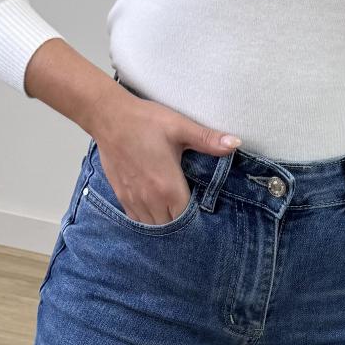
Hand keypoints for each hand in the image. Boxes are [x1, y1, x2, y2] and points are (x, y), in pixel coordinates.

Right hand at [91, 89, 239, 225]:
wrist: (109, 117)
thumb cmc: (145, 121)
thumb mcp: (180, 127)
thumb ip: (208, 140)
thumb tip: (236, 143)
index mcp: (168, 187)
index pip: (186, 219)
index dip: (196, 220)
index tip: (203, 215)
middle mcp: (150, 199)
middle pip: (171, 227)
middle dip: (182, 225)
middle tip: (192, 217)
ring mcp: (134, 200)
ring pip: (153, 227)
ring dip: (164, 224)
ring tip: (175, 216)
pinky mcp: (122, 196)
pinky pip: (137, 220)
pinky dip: (148, 221)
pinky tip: (156, 212)